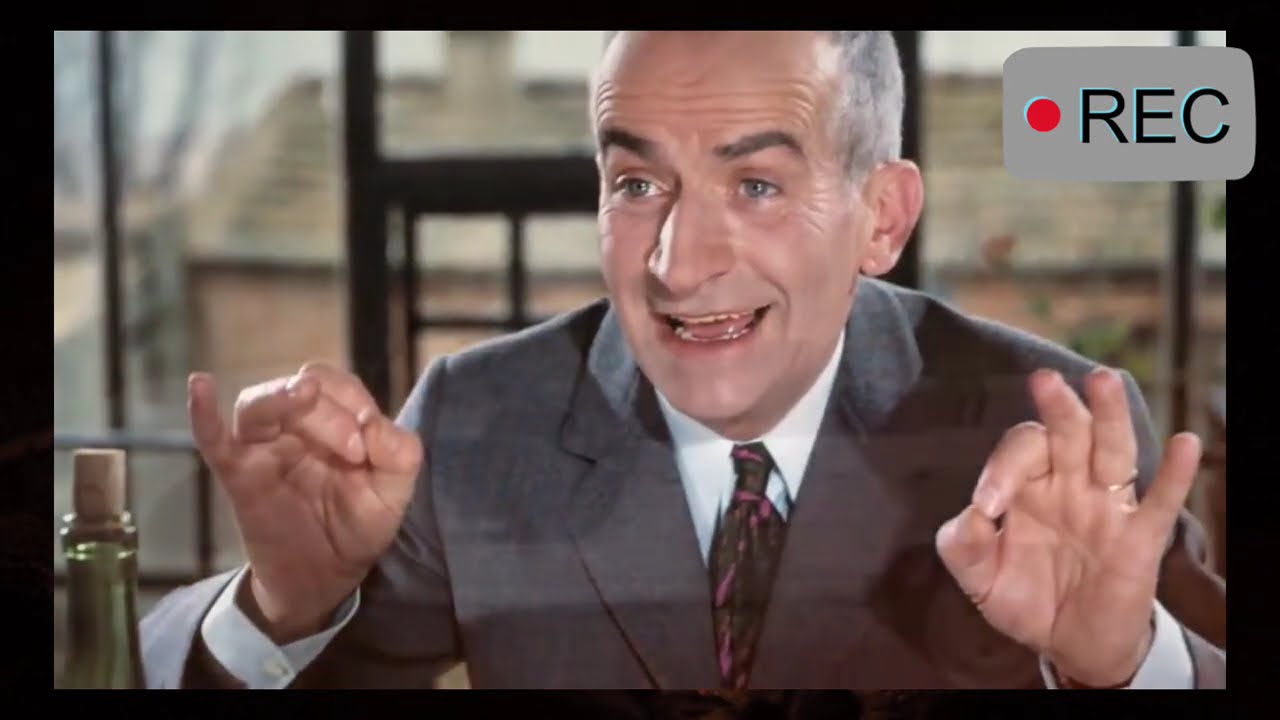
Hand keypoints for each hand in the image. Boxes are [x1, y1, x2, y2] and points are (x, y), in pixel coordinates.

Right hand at [187, 362, 423, 642]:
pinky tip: (199, 385)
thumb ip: (400, 454)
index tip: (369, 443)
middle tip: (354, 451)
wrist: (325, 578)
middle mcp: (295, 427)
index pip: (336, 385)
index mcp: (335, 421)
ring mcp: (263, 449)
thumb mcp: (394, 493)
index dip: (353, 400)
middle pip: (299, 388)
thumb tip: (374, 422)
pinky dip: (202, 413)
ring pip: (256, 404)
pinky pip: (212, 440)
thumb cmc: (358, 526)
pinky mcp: (238, 477)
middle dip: (329, 412)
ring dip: (280, 398)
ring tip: (303, 398)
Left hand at [934, 367, 1201, 686]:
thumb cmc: (1022, 597)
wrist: (1066, 644)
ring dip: (1109, 416)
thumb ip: (963, 545)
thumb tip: (973, 514)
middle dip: (1057, 406)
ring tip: (1104, 381)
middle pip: (1067, 432)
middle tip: (1044, 378)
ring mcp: (1106, 507)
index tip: (988, 506)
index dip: (1001, 470)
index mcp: (1028, 484)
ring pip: (1111, 451)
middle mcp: (1068, 484)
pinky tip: (1184, 444)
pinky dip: (1175, 474)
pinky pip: (1159, 502)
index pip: (1019, 453)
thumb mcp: (979, 576)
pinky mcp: (1139, 539)